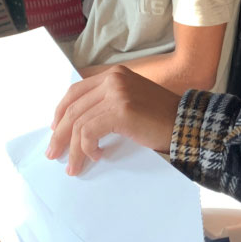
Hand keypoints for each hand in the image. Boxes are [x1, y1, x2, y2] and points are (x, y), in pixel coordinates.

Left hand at [48, 65, 181, 175]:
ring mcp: (117, 93)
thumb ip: (108, 104)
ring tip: (73, 166)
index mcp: (115, 75)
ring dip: (73, 148)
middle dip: (60, 134)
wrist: (187, 124)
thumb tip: (79, 124)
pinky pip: (89, 132)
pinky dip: (87, 148)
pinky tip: (96, 156)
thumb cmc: (162, 119)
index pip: (76, 91)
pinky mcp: (120, 111)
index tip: (56, 130)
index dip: (61, 112)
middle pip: (73, 108)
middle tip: (53, 154)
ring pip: (79, 123)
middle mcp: (113, 80)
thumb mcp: (131, 102)